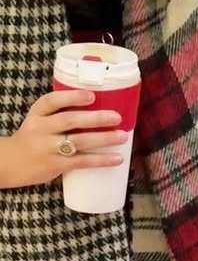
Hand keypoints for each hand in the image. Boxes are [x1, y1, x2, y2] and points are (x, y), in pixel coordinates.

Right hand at [0, 90, 127, 189]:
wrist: (10, 164)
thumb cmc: (34, 139)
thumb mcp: (39, 122)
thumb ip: (60, 114)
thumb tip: (99, 106)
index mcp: (37, 114)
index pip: (50, 101)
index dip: (71, 97)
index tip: (91, 96)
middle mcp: (40, 129)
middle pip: (69, 120)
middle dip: (95, 118)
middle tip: (117, 117)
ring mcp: (47, 148)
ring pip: (78, 141)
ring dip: (103, 138)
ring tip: (123, 136)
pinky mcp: (55, 165)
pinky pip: (81, 161)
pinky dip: (101, 160)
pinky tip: (117, 159)